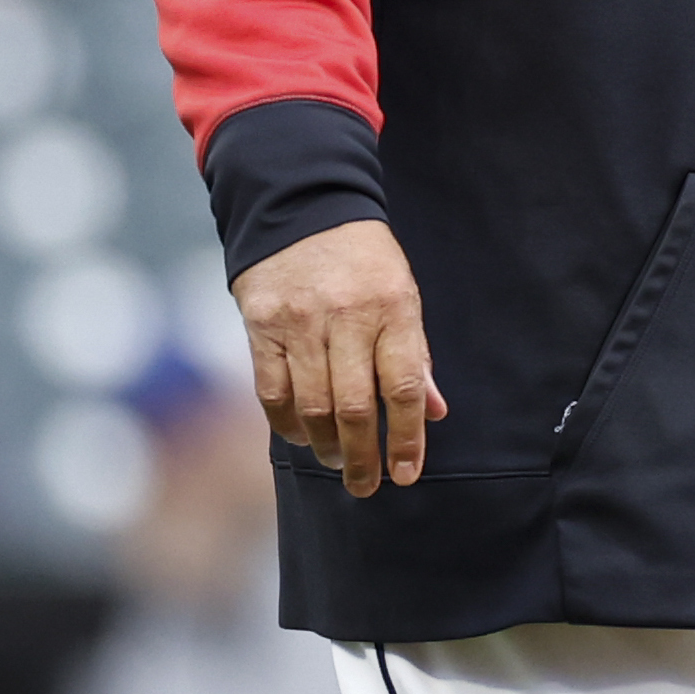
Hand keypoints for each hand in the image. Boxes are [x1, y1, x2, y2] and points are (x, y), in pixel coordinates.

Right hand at [229, 218, 445, 495]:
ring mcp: (301, 323)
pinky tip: (302, 437)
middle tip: (366, 485)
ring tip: (338, 462)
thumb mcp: (404, 295)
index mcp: (393, 308)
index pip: (404, 387)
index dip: (407, 438)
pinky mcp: (261, 326)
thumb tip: (433, 413)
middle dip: (364, 457)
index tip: (406, 473)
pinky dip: (287, 424)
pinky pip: (272, 392)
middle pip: (356, 406)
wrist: (304, 208)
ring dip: (326, 447)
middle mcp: (347, 318)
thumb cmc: (364, 262)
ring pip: (312, 406)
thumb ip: (415, 355)